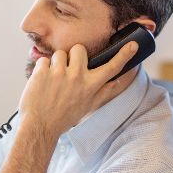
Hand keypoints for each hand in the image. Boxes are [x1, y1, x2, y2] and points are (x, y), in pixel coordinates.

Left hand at [18, 40, 138, 137]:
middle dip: (72, 57)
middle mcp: (77, 77)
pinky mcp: (42, 72)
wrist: (40, 127)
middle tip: (67, 72)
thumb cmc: (64, 117)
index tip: (133, 44)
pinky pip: (43, 60)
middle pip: (79, 49)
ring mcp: (59, 73)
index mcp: (91, 86)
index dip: (124, 55)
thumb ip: (104, 91)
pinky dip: (41, 70)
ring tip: (53, 81)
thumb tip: (118, 80)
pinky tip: (42, 84)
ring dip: (55, 64)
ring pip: (60, 53)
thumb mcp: (88, 106)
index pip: (111, 68)